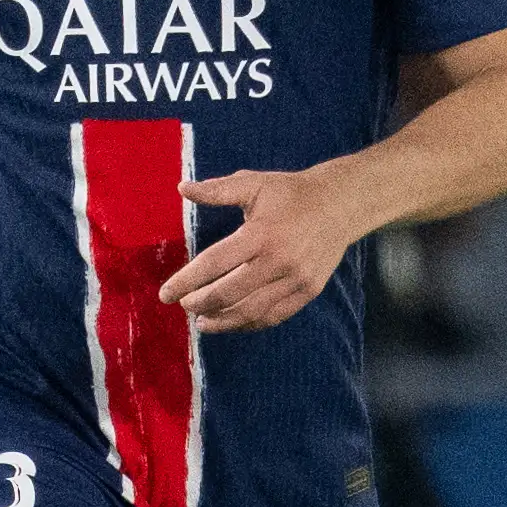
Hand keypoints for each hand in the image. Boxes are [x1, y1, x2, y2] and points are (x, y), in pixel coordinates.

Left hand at [164, 169, 357, 333]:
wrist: (341, 204)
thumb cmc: (291, 193)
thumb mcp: (254, 183)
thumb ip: (217, 190)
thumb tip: (182, 188)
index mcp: (260, 234)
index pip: (214, 264)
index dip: (186, 282)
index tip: (166, 294)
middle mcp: (278, 261)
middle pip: (229, 293)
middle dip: (200, 303)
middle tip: (184, 305)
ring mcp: (295, 279)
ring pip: (251, 311)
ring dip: (222, 320)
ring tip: (201, 322)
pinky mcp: (308, 291)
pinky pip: (273, 315)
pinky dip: (249, 323)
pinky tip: (231, 322)